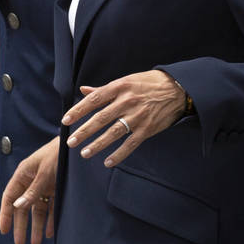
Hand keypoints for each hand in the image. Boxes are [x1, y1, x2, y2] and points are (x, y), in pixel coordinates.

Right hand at [0, 137, 58, 243]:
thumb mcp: (45, 170)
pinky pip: (51, 207)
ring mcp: (44, 186)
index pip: (9, 197)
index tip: (4, 230)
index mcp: (23, 174)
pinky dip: (50, 220)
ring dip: (36, 227)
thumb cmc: (58, 152)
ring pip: (37, 210)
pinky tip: (49, 233)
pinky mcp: (57, 188)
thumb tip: (18, 207)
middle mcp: (31, 182)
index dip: (5, 214)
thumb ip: (34, 189)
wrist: (77, 142)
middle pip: (23, 208)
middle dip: (21, 226)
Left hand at [62, 70, 187, 167]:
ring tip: (84, 153)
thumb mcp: (127, 81)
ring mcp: (138, 116)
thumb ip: (104, 89)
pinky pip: (130, 144)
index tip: (65, 120)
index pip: (94, 99)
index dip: (78, 110)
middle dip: (84, 131)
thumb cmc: (149, 83)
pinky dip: (119, 154)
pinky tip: (107, 162)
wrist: (178, 89)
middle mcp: (127, 101)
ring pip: (113, 133)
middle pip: (100, 118)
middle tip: (70, 141)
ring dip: (97, 144)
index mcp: (120, 87)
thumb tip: (83, 90)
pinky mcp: (148, 128)